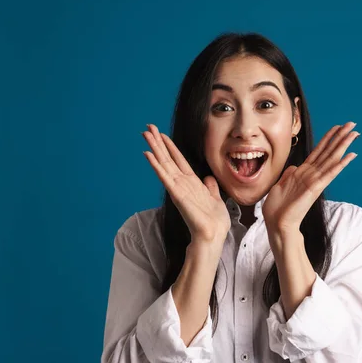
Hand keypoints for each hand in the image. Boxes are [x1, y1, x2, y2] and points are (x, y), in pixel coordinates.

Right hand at [142, 124, 230, 243]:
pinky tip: (149, 155)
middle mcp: (182, 183)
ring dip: (155, 149)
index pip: (178, 160)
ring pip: (164, 164)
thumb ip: (210, 187)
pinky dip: (156, 165)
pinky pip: (164, 177)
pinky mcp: (176, 194)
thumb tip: (208, 178)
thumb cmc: (214, 221)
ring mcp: (178, 188)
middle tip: (148, 127)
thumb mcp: (215, 198)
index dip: (170, 146)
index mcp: (192, 183)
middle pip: (167, 158)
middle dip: (158, 143)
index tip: (162, 134)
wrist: (213, 235)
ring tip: (145, 135)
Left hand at [262, 122, 359, 232]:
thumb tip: (294, 167)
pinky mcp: (315, 188)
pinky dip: (340, 164)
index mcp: (303, 172)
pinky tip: (350, 155)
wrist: (277, 223)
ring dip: (343, 145)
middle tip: (353, 125)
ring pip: (332, 159)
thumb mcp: (280, 185)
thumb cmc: (277, 207)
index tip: (337, 127)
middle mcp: (311, 175)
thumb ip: (289, 174)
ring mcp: (314, 181)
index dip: (328, 138)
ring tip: (354, 134)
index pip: (318, 151)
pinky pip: (330, 173)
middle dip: (340, 137)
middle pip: (329, 152)